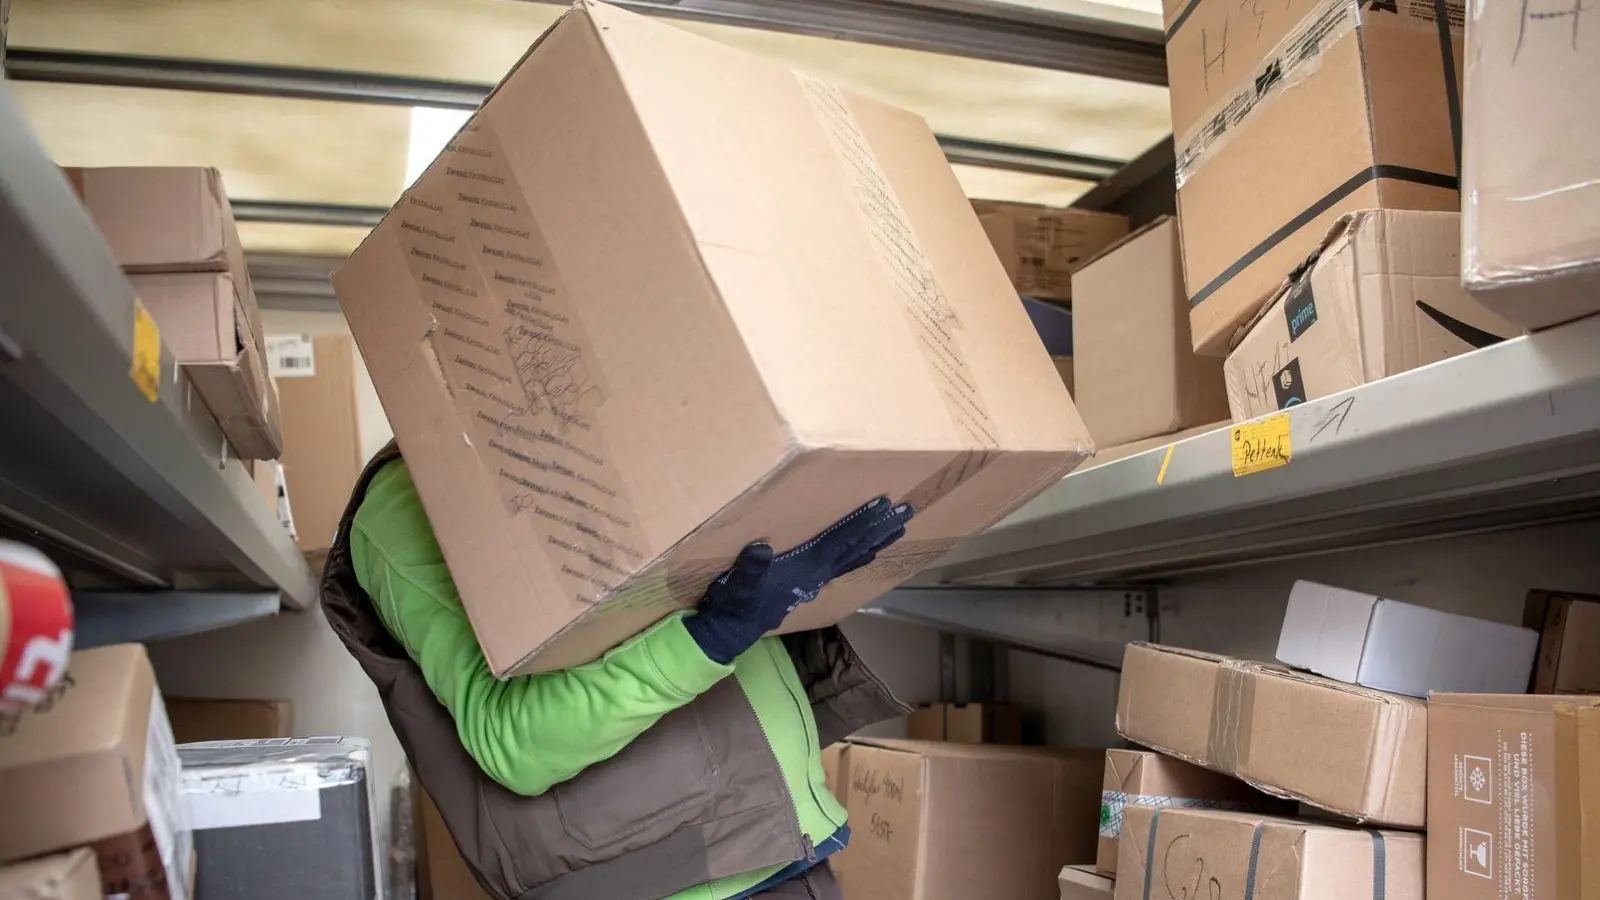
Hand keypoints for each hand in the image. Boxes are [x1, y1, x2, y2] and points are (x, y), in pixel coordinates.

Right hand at [684, 497, 913, 663]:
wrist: (732, 631)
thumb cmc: (734, 604)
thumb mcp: (737, 584)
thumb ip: (750, 568)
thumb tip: (761, 549)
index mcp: (805, 568)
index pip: (839, 541)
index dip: (860, 523)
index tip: (882, 505)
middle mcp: (817, 574)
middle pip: (856, 548)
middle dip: (880, 529)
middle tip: (906, 510)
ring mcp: (815, 580)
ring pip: (854, 556)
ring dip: (876, 541)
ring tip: (898, 526)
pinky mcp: (808, 583)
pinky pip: (842, 565)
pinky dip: (859, 556)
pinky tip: (868, 553)